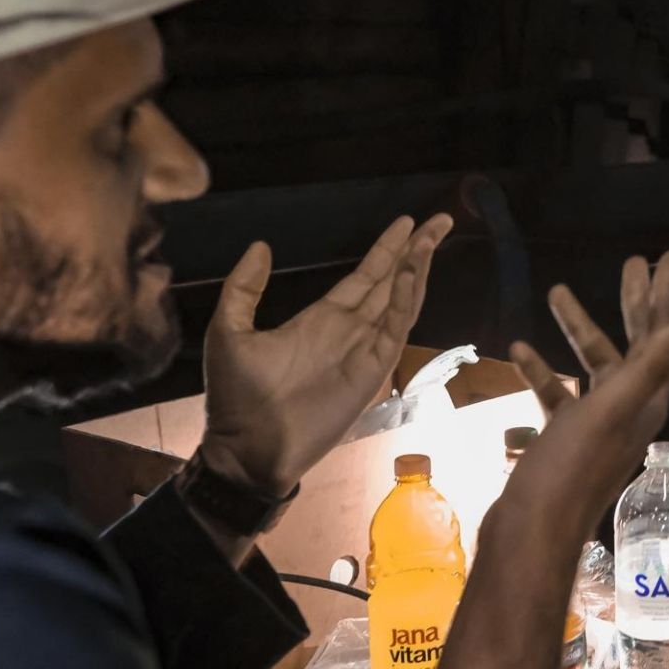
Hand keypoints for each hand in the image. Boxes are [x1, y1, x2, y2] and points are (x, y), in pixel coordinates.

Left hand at [198, 213, 453, 495]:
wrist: (247, 448)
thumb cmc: (236, 397)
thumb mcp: (228, 331)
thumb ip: (244, 288)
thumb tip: (261, 245)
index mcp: (321, 319)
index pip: (365, 276)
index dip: (387, 249)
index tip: (408, 222)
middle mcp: (350, 330)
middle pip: (392, 282)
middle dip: (416, 250)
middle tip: (440, 219)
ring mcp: (363, 351)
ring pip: (400, 301)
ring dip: (417, 270)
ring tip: (431, 239)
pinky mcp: (370, 372)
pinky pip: (393, 330)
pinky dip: (403, 301)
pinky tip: (411, 274)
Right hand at [505, 251, 668, 519]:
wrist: (533, 530)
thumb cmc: (572, 469)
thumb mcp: (613, 409)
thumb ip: (652, 366)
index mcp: (647, 398)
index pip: (665, 335)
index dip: (668, 294)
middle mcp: (630, 409)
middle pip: (637, 344)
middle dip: (636, 301)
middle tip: (634, 260)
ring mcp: (597, 425)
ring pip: (594, 365)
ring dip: (579, 328)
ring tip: (556, 292)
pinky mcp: (566, 439)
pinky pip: (558, 395)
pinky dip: (542, 371)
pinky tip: (519, 350)